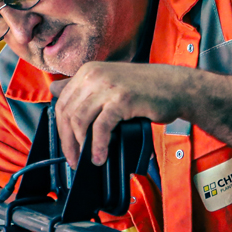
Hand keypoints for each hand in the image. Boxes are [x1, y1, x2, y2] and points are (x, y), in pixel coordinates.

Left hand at [50, 62, 189, 166]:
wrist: (176, 86)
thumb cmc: (146, 88)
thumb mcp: (109, 83)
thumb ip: (84, 89)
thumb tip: (55, 91)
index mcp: (88, 71)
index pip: (62, 102)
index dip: (61, 129)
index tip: (67, 147)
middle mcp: (94, 75)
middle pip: (67, 113)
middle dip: (68, 141)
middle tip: (74, 159)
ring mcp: (107, 86)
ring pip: (79, 121)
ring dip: (81, 146)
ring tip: (88, 159)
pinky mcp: (121, 99)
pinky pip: (100, 127)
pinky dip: (98, 145)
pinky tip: (100, 155)